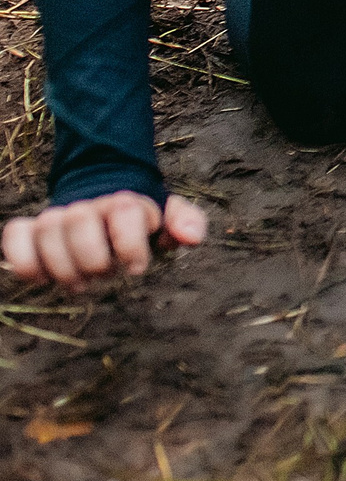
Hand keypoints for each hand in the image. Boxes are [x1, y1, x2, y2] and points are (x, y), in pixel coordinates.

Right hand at [4, 191, 206, 293]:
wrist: (103, 196)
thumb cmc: (140, 218)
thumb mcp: (169, 215)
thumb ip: (186, 222)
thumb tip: (191, 238)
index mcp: (124, 201)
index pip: (124, 212)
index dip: (130, 244)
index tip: (137, 268)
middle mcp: (87, 205)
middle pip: (79, 222)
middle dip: (93, 258)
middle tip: (104, 275)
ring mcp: (56, 216)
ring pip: (47, 232)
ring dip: (62, 268)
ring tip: (80, 284)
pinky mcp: (31, 229)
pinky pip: (14, 236)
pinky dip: (22, 260)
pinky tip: (42, 279)